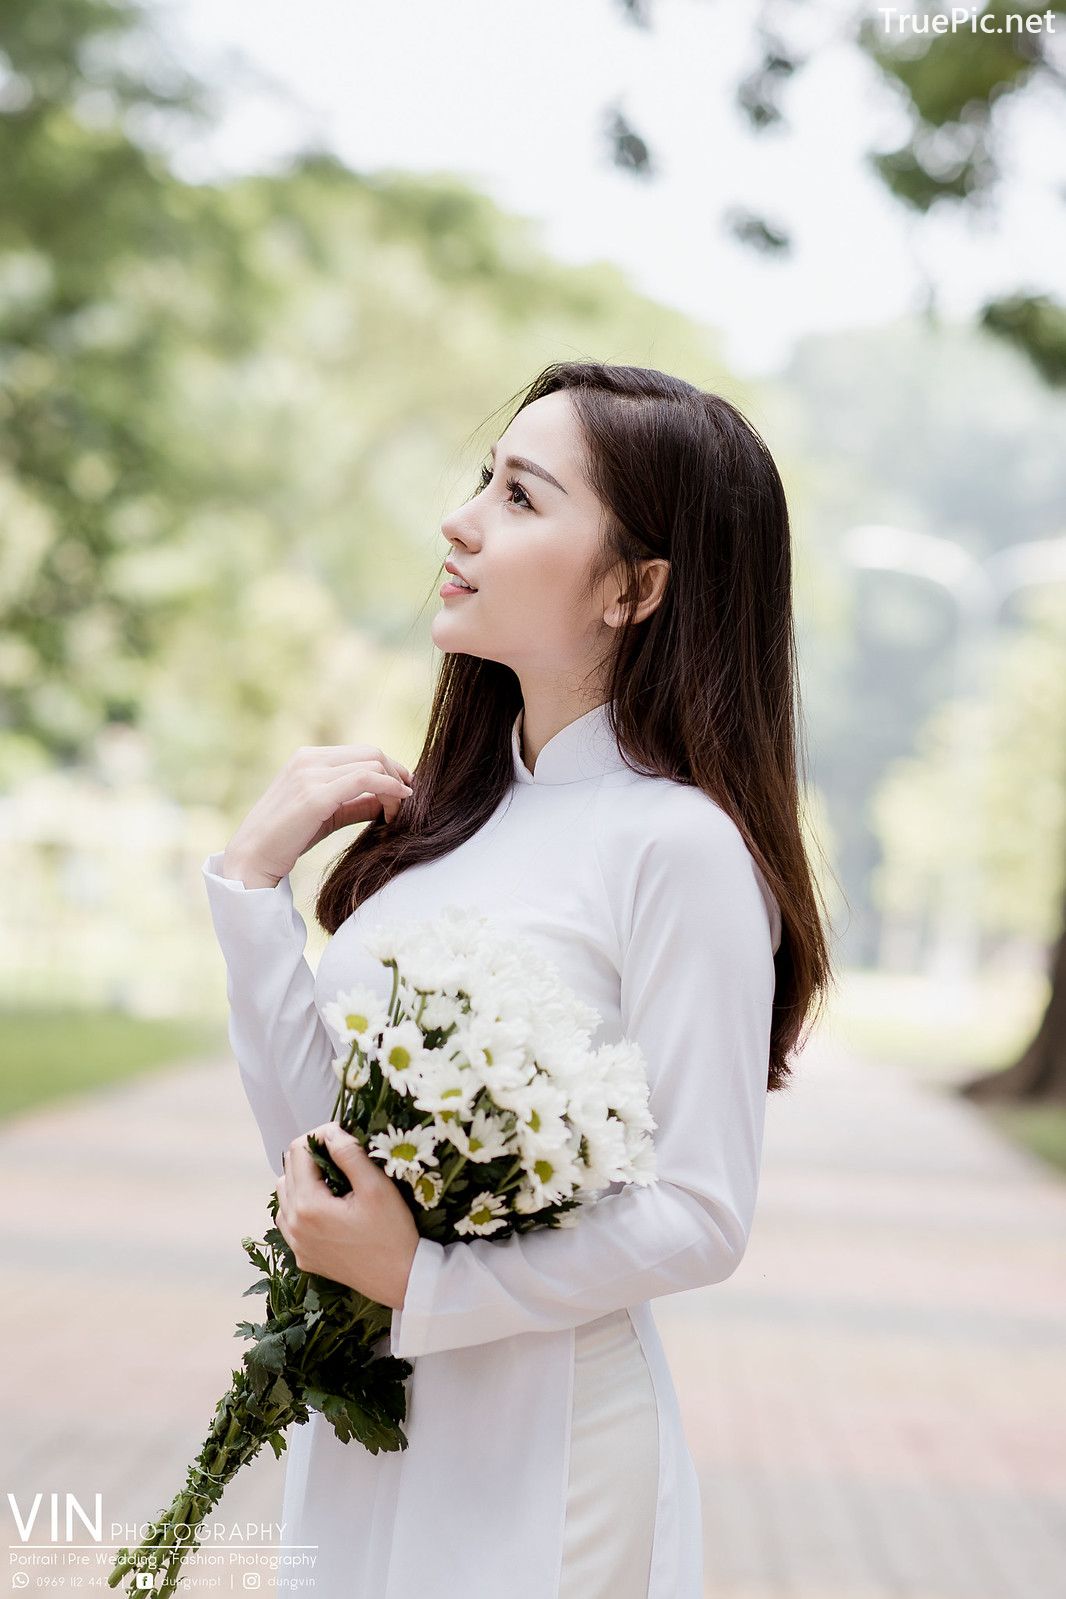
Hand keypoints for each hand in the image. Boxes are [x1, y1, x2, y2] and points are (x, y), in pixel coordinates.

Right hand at [222, 743, 414, 886]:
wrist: (252, 859)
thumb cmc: (288, 839)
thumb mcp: (327, 814)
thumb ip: (355, 802)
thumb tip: (389, 799)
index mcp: (307, 758)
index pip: (362, 752)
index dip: (390, 770)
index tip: (404, 793)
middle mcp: (308, 759)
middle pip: (372, 753)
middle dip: (397, 775)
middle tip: (408, 802)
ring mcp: (310, 774)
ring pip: (373, 764)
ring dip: (395, 786)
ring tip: (399, 813)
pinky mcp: (315, 795)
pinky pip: (366, 780)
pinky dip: (389, 789)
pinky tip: (397, 806)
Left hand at [275, 1122, 419, 1309]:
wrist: (402, 1280)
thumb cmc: (392, 1232)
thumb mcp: (376, 1187)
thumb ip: (349, 1154)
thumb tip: (331, 1132)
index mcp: (308, 1206)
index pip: (299, 1152)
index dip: (319, 1135)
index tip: (342, 1134)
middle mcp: (294, 1226)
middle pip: (288, 1170)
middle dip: (311, 1154)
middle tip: (340, 1152)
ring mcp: (296, 1244)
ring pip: (284, 1195)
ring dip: (303, 1179)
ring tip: (332, 1178)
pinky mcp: (304, 1257)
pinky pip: (289, 1221)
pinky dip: (301, 1205)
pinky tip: (325, 1205)